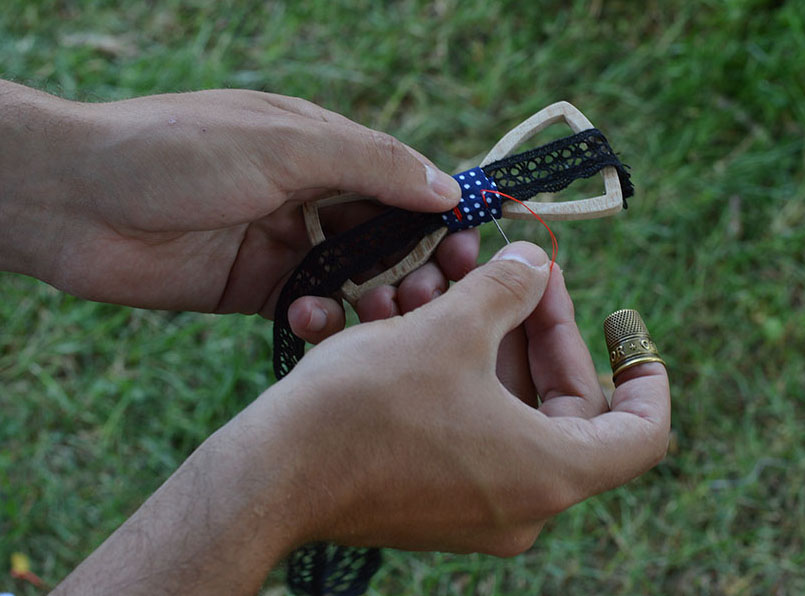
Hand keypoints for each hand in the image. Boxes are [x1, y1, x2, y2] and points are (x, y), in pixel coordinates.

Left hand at [0, 81, 475, 330]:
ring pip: (354, 278)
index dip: (441, 213)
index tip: (475, 247)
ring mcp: (282, 244)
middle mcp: (308, 195)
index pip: (401, 181)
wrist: (73, 200)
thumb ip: (369, 165)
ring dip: (378, 299)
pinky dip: (324, 321)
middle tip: (439, 296)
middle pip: (386, 235)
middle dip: (418, 264)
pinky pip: (309, 309)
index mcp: (321, 147)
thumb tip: (447, 186)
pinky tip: (318, 325)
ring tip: (389, 319)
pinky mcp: (252, 288)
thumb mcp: (285, 144)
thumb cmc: (178, 151)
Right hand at [255, 242, 670, 551]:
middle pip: (565, 402)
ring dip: (482, 336)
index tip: (622, 321)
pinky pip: (467, 423)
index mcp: (551, 471)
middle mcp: (525, 501)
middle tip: (517, 269)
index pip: (643, 430)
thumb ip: (510, 288)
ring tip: (445, 278)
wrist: (268, 477)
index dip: (644, 369)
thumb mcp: (452, 330)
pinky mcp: (435, 497)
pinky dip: (454, 370)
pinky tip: (413, 315)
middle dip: (536, 325)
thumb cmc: (366, 408)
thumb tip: (536, 264)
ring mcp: (478, 505)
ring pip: (506, 404)